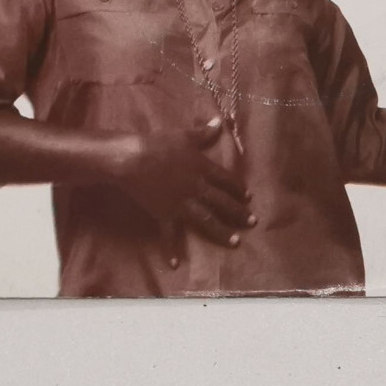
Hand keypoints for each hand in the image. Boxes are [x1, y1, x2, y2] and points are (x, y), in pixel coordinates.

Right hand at [111, 117, 253, 264]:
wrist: (132, 159)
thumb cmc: (158, 144)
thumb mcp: (184, 135)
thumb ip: (204, 132)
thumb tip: (219, 121)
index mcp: (203, 169)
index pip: (226, 180)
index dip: (238, 188)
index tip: (249, 197)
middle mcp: (196, 189)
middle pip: (222, 202)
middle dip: (239, 213)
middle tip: (252, 222)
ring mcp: (181, 204)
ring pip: (206, 220)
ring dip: (221, 232)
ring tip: (235, 242)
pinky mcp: (163, 214)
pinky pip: (169, 235)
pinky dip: (171, 249)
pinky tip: (175, 264)